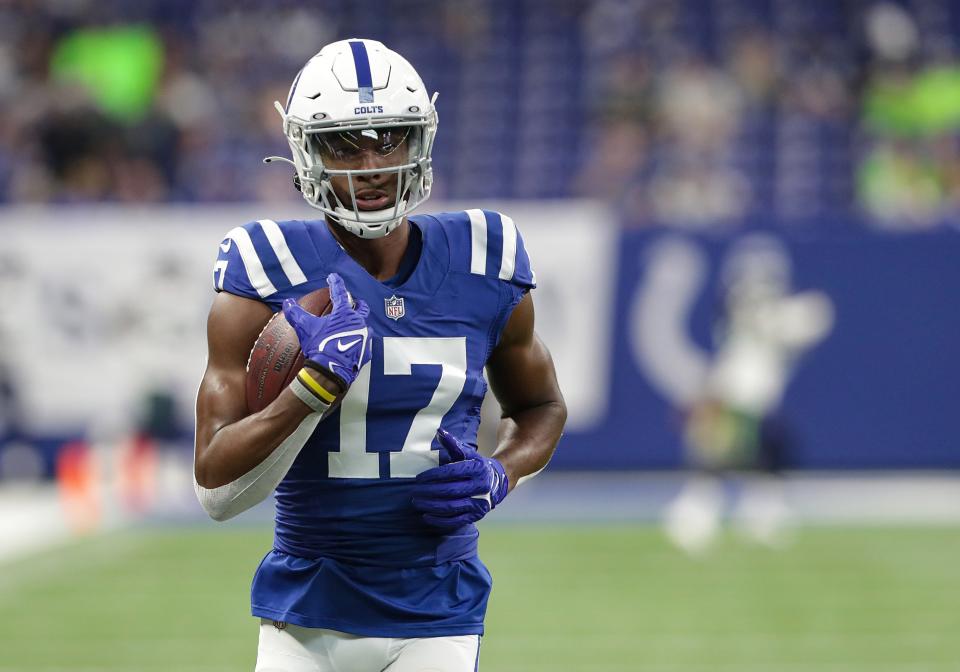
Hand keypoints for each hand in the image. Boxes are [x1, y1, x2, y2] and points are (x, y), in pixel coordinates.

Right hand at [282, 273, 372, 389]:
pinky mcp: (367, 351)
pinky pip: (365, 343)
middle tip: (355, 302)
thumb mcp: (305, 328)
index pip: (340, 293)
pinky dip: (360, 341)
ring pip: (365, 326)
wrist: (331, 370)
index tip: (333, 277)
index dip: (336, 283)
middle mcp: (359, 322)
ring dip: (360, 324)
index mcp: (345, 314)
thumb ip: (296, 314)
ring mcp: (365, 337)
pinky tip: (354, 344)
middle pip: (361, 308)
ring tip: (354, 325)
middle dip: (358, 303)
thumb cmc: (319, 346)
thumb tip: (287, 302)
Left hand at [412, 429, 508, 530]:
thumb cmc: (475, 466)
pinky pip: (456, 521)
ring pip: (452, 507)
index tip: (419, 478)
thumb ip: (452, 444)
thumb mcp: (466, 453)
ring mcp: (479, 503)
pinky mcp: (476, 515)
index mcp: (477, 468)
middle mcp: (480, 486)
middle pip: (451, 490)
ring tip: (417, 502)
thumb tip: (439, 431)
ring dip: (432, 506)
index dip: (434, 475)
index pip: (452, 472)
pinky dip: (440, 520)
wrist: (496, 482)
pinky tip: (426, 516)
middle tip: (414, 492)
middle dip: (430, 492)